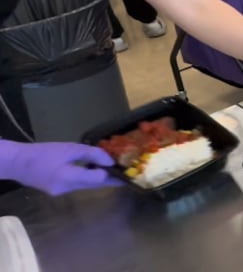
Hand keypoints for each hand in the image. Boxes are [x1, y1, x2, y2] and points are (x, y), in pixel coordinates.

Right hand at [0, 140, 120, 195]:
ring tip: (112, 170)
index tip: (124, 168)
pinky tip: (92, 170)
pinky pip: (77, 185)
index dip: (111, 174)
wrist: (18, 163)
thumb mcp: (69, 148)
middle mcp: (67, 189)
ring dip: (98, 179)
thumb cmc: (43, 153)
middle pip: (94, 185)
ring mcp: (61, 192)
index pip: (98, 179)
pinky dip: (86, 178)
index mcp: (69, 177)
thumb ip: (91, 154)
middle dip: (110, 180)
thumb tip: (110, 161)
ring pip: (86, 186)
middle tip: (125, 174)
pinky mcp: (57, 191)